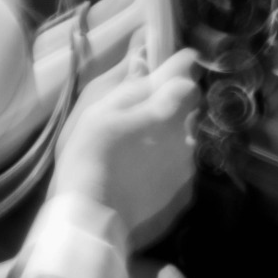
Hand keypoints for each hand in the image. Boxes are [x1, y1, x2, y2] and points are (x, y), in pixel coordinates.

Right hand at [50, 46, 199, 248]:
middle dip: (169, 109)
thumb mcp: (98, 111)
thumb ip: (129, 84)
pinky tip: (140, 178)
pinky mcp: (185, 197)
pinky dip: (166, 169)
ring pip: (184, 142)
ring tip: (136, 154)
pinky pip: (180, 171)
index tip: (168, 68)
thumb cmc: (88, 156)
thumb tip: (146, 57)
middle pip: (187, 112)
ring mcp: (188, 169)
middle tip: (137, 119)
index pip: (187, 78)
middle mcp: (186, 136)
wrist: (92, 220)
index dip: (178, 70)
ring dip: (168, 140)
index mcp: (166, 110)